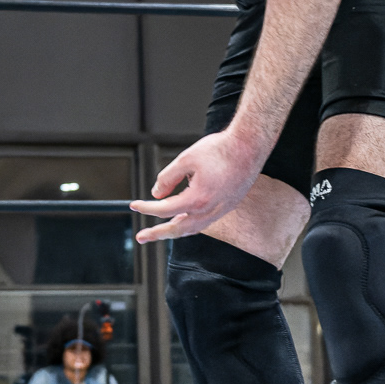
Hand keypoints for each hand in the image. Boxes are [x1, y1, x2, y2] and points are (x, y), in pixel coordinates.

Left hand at [130, 130, 262, 242]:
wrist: (250, 146)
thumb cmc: (220, 149)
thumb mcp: (186, 159)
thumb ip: (168, 178)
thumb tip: (156, 193)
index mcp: (198, 199)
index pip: (165, 210)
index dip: (147, 208)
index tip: (135, 205)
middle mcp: (210, 209)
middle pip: (179, 229)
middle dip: (158, 234)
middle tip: (141, 237)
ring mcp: (221, 210)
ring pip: (194, 229)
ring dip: (175, 232)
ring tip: (160, 232)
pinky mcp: (228, 206)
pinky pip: (205, 222)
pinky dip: (190, 225)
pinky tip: (183, 219)